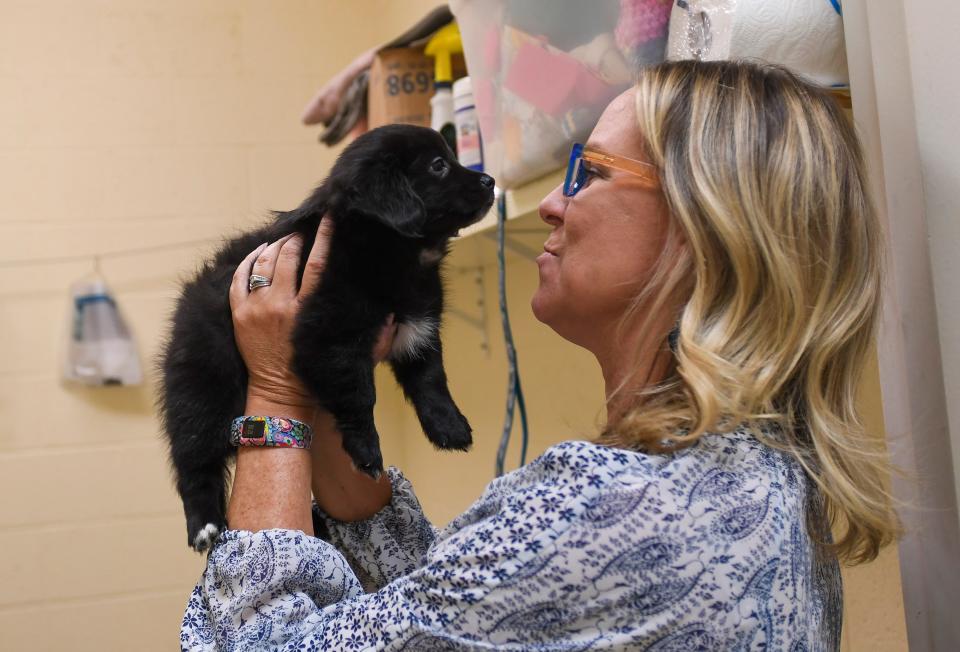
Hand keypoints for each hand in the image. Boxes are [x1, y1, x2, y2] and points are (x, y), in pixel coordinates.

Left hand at [229, 218, 397, 409]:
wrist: (280, 398)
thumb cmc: (317, 377)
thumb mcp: (354, 360)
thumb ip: (378, 340)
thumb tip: (395, 316)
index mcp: (308, 313)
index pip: (318, 265)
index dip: (324, 239)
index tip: (329, 219)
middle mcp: (280, 305)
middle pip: (288, 257)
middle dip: (298, 237)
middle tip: (306, 229)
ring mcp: (256, 308)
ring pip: (264, 262)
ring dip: (276, 245)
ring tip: (287, 238)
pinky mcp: (238, 314)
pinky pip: (239, 277)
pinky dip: (249, 259)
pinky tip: (260, 251)